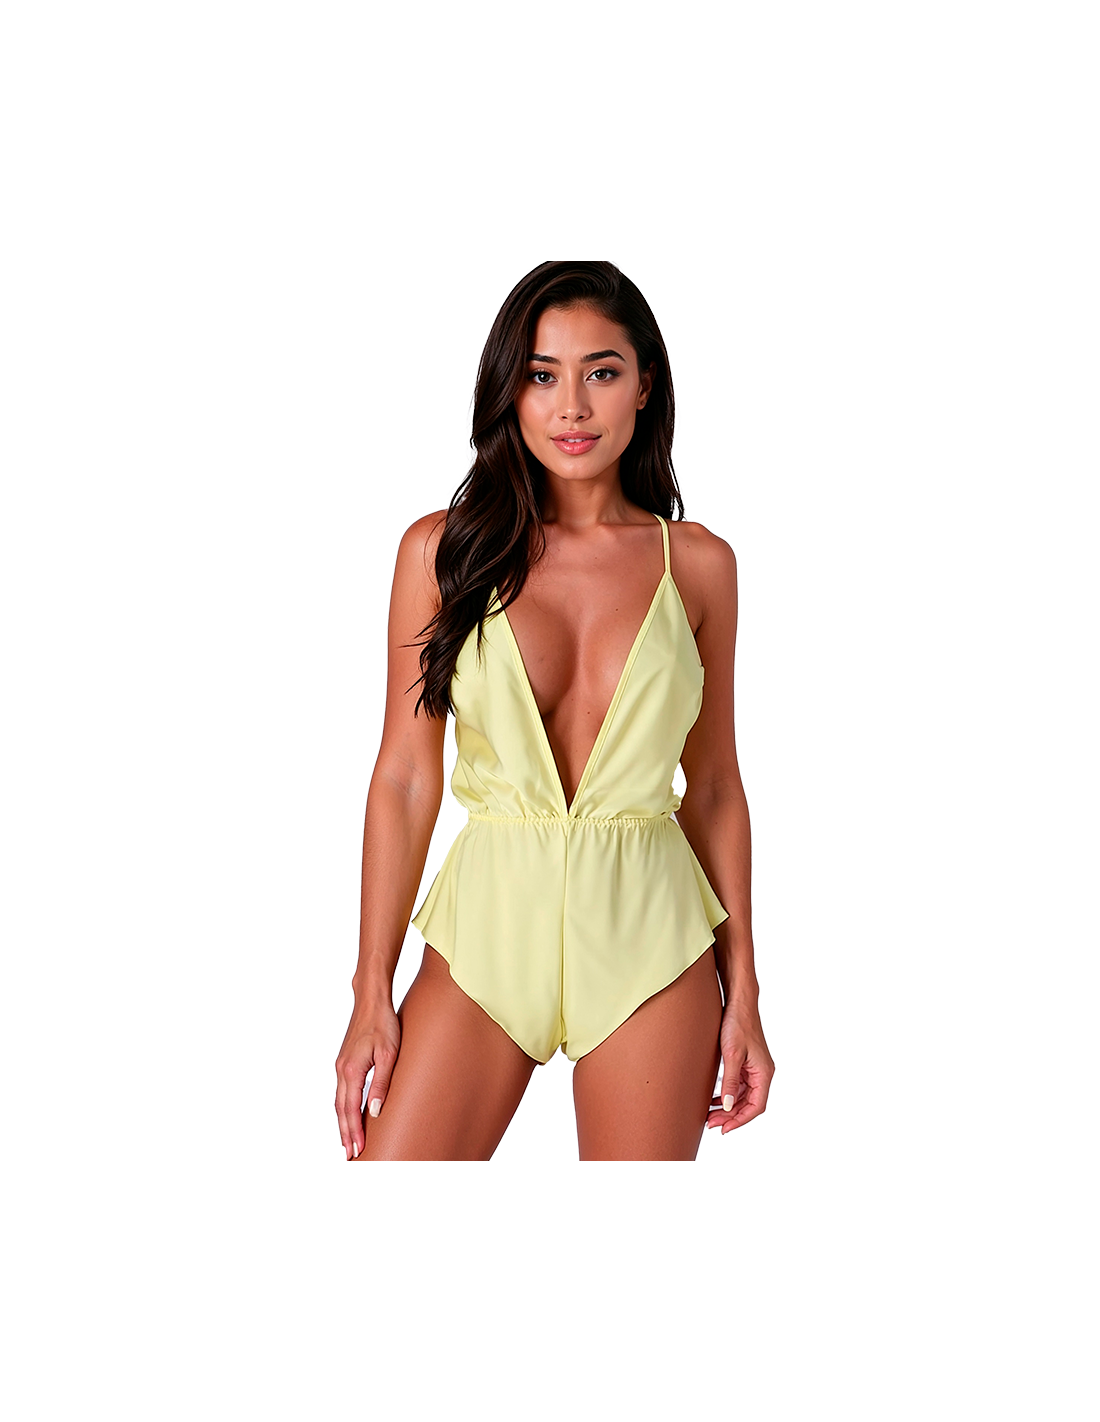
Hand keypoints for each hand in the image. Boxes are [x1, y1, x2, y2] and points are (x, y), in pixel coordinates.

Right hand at [335, 999, 400, 1160]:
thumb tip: (374, 1112)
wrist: (371, 1000)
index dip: (353, 1133)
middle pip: (340, 1110)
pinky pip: (341, 1091)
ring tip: (348, 1142)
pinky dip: (343, 1108)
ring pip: (338, 1102)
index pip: (350, 1110)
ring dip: (343, 1123)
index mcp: (351, 1071)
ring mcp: (340, 1066)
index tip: (357, 1152)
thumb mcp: (389, 1054)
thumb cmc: (383, 1024)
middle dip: (345, 1134)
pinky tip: (349, 1114)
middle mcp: (341, 1071)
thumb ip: (381, 1083)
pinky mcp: (344, 1061)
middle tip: (351, 1157)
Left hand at [706, 1000, 773, 1133]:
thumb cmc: (737, 1024)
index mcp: (764, 1073)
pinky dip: (729, 1095)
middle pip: (750, 1104)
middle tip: (711, 1124)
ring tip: (710, 1115)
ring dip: (729, 1107)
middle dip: (732, 1116)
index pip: (756, 1107)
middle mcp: (762, 1073)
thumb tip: (729, 1106)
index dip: (740, 1120)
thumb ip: (731, 1082)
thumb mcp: (731, 1055)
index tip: (724, 1129)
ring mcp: (755, 1069)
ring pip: (744, 1097)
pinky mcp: (747, 1063)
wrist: (739, 1003)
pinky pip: (740, 1086)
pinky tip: (715, 1100)